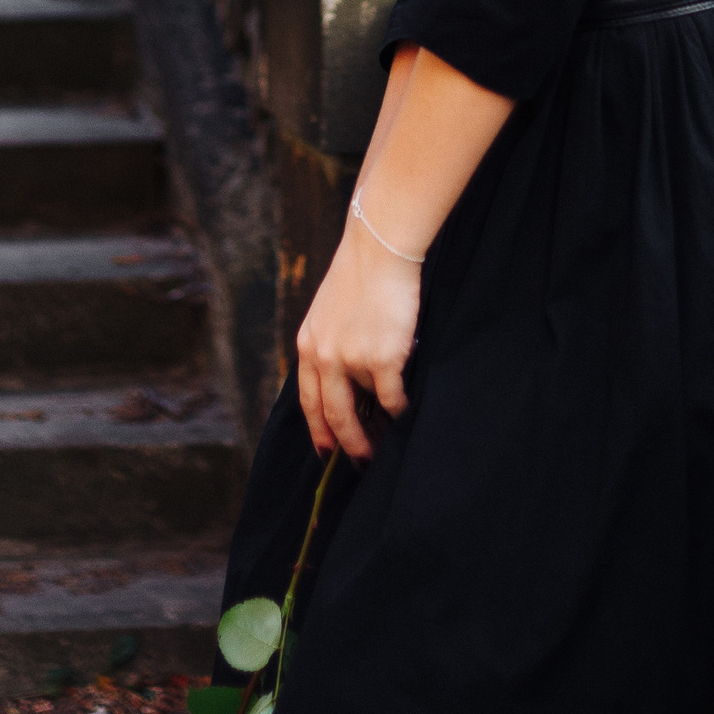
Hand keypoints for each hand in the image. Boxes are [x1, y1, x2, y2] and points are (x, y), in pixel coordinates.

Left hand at [295, 226, 418, 463]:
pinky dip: (400, 411)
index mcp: (308, 345)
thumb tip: (350, 382)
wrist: (380, 249)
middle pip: (331, 417)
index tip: (325, 453)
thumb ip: (332, 345)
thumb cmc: (362, 275)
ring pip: (364, 410)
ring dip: (375, 431)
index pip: (308, 401)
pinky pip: (391, 400)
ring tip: (386, 443)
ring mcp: (351, 361)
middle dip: (346, 446)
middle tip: (360, 464)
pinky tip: (406, 413)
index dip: (317, 431)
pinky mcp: (381, 360)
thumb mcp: (330, 312)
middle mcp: (323, 357)